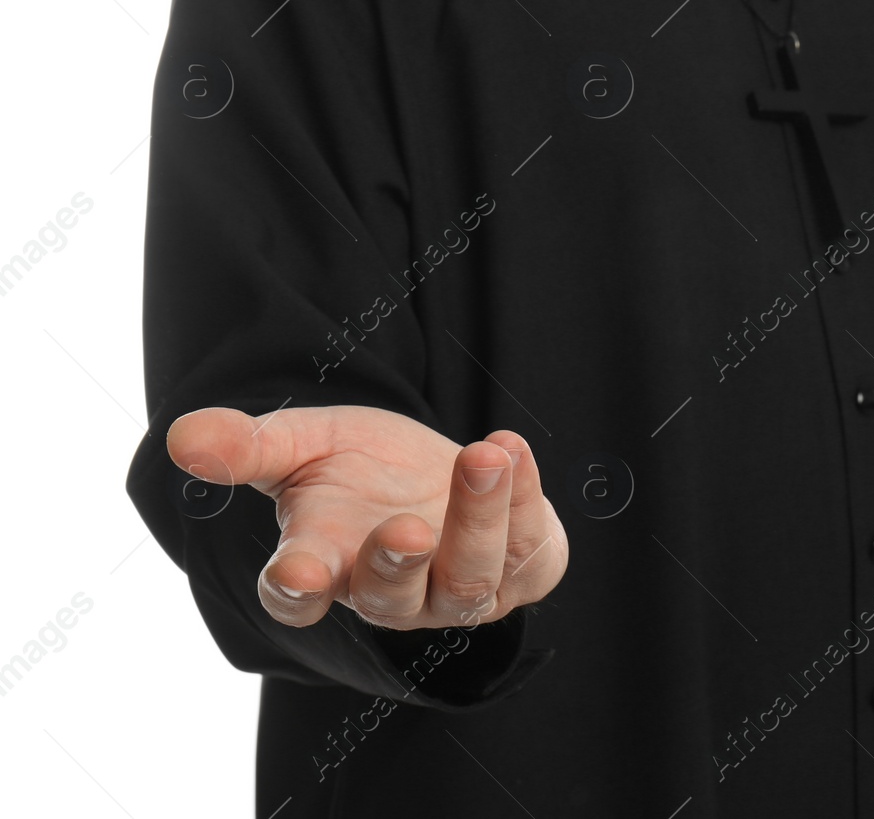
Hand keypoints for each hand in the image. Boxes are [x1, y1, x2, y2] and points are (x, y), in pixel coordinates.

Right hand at [166, 405, 567, 629]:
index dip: (297, 590)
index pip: (298, 597)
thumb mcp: (300, 444)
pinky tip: (510, 447)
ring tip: (484, 455)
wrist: (435, 470)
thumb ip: (247, 447)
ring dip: (480, 517)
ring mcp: (458, 588)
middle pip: (393, 597)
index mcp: (324, 565)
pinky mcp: (520, 569)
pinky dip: (525, 497)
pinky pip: (528, 547)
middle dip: (399, 563)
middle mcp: (393, 591)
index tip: (297, 574)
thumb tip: (184, 437)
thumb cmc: (356, 466)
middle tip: (406, 526)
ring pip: (472, 576)